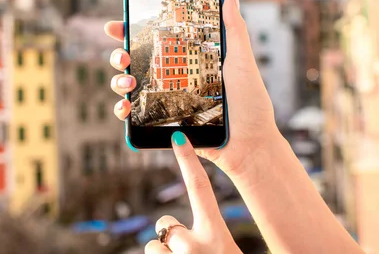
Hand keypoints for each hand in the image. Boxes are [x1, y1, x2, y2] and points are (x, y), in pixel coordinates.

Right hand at [104, 0, 280, 179]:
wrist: (249, 145)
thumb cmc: (250, 104)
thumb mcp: (241, 62)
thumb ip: (234, 29)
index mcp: (186, 59)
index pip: (153, 40)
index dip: (130, 30)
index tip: (115, 24)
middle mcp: (171, 77)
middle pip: (133, 61)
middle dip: (119, 55)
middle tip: (123, 57)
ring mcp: (164, 100)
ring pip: (127, 86)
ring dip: (118, 81)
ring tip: (128, 83)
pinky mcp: (162, 124)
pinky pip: (134, 117)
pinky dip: (122, 110)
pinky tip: (125, 107)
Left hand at [145, 132, 241, 253]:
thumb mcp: (225, 249)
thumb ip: (212, 238)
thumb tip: (185, 233)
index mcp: (216, 235)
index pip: (200, 187)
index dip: (187, 160)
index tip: (178, 137)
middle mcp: (196, 245)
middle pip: (166, 223)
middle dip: (170, 234)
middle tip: (187, 252)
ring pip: (153, 246)